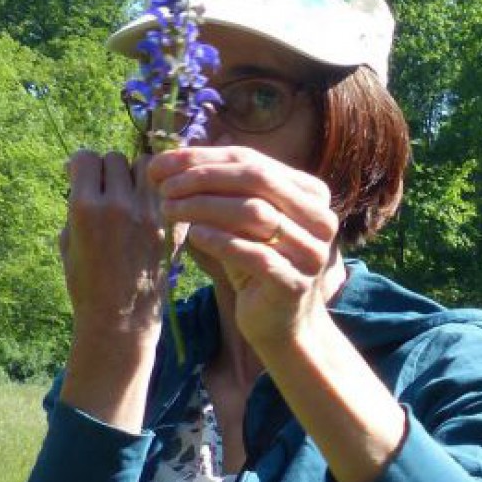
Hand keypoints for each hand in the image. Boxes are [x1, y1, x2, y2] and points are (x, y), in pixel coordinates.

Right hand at [58, 151, 170, 351]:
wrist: (120, 319)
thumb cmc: (86, 281)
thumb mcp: (67, 239)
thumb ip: (76, 202)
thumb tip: (81, 170)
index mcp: (86, 208)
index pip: (87, 157)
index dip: (83, 165)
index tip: (84, 177)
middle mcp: (119, 206)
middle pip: (117, 158)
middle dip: (110, 169)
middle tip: (109, 188)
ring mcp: (150, 216)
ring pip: (148, 167)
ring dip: (138, 174)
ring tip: (133, 194)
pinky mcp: (173, 228)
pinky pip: (170, 190)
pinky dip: (161, 192)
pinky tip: (153, 206)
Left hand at [147, 146, 341, 353]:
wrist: (279, 323)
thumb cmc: (255, 265)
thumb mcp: (241, 221)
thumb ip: (221, 189)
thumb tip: (169, 160)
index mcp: (311, 194)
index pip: (252, 160)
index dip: (202, 158)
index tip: (161, 165)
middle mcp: (320, 219)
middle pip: (257, 179)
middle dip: (203, 177)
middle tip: (164, 186)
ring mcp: (311, 251)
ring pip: (255, 212)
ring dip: (204, 206)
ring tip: (169, 210)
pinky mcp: (295, 283)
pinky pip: (254, 253)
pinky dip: (219, 241)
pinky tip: (194, 236)